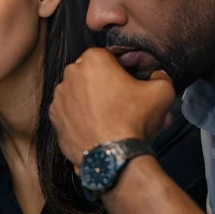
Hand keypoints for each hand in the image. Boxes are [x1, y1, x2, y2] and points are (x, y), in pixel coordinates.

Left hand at [49, 47, 175, 171]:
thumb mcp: (161, 92)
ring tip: (106, 117)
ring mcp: (59, 96)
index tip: (128, 85)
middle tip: (119, 103)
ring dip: (89, 99)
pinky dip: (78, 116)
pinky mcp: (53, 116)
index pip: (108, 57)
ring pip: (78, 92)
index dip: (120, 70)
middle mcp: (70, 73)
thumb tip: (157, 75)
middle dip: (103, 84)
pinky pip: (68, 110)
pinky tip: (93, 127)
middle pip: (90, 74)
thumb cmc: (134, 119)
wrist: (112, 156)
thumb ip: (160, 76)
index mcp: (93, 59)